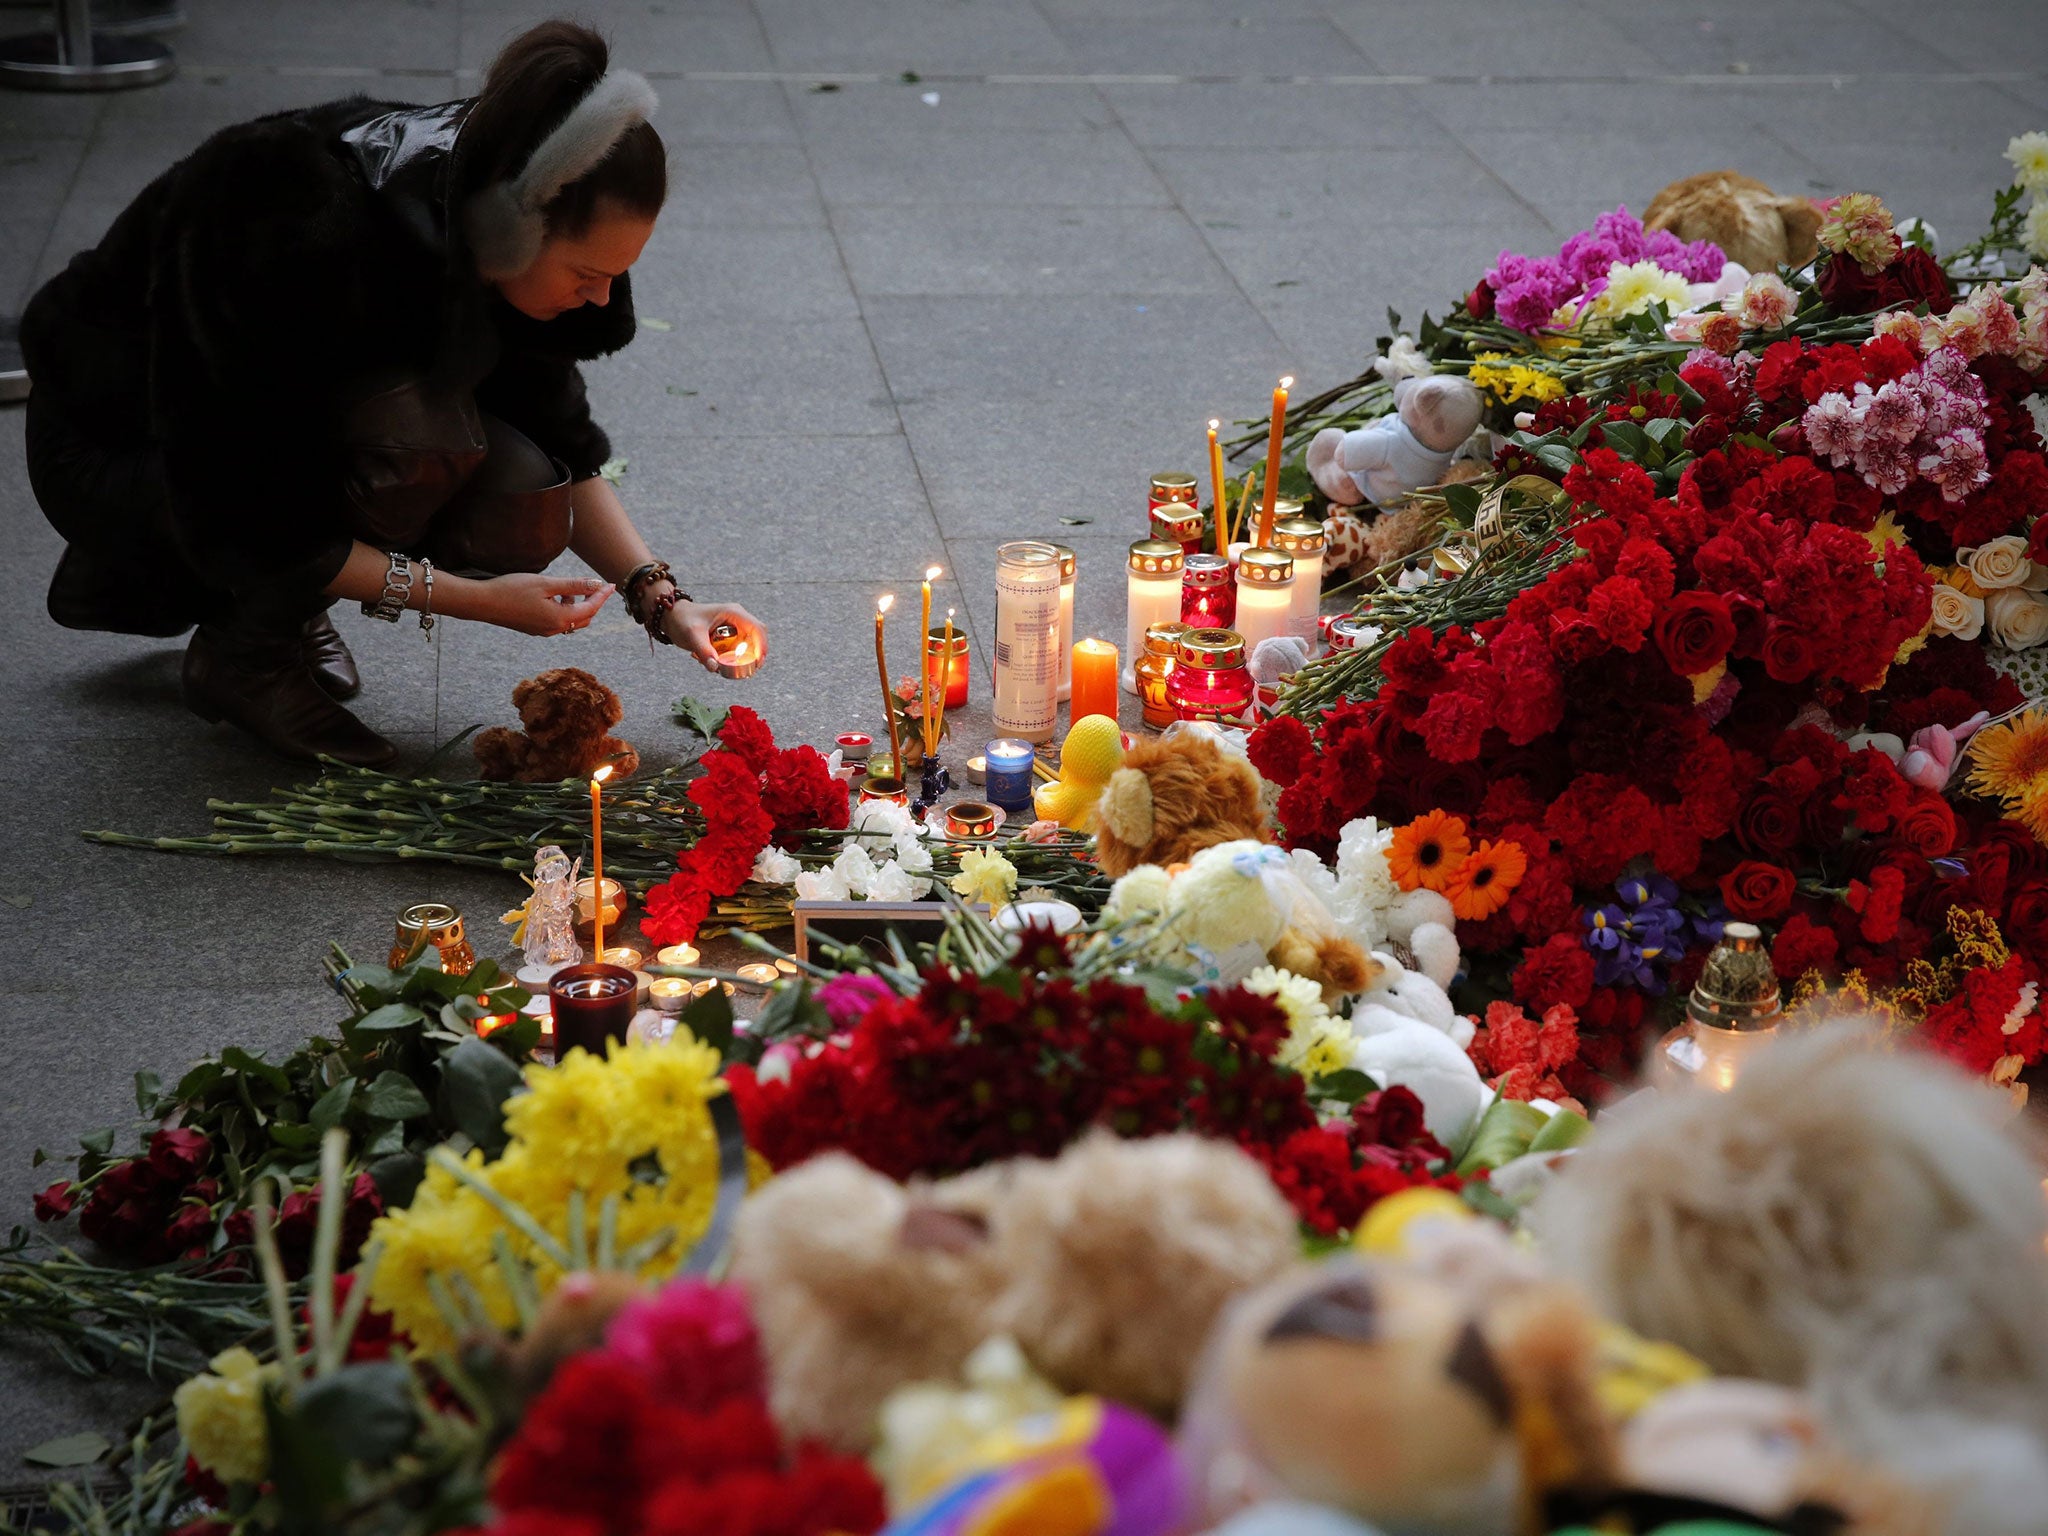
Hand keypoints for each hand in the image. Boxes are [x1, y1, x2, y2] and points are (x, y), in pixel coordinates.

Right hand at [484, 574, 613, 635]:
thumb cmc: (512, 589)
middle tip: (597, 586)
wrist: (482, 603)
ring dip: (576, 606)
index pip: (591, 609)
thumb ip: (573, 585)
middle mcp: (554, 629)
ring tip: (568, 589)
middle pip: (584, 619)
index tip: (611, 584)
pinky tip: (554, 597)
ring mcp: (543, 631)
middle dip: (593, 603)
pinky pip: (557, 622)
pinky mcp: (534, 629)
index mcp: (560, 619)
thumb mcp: (546, 584)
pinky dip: (563, 610)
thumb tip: (597, 585)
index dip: (602, 596)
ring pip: (571, 621)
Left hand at [664, 599, 767, 672]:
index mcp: (734, 613)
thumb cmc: (682, 620)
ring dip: (737, 659)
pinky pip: (735, 650)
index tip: (758, 662)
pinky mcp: (728, 636)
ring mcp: (733, 627)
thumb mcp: (692, 635)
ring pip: (746, 647)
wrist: (671, 617)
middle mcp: (737, 619)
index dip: (762, 646)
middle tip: (743, 670)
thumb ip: (704, 651)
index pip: (757, 629)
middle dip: (751, 656)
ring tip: (717, 663)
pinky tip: (710, 659)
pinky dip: (728, 659)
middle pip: (755, 640)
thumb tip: (716, 668)